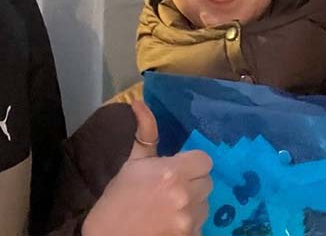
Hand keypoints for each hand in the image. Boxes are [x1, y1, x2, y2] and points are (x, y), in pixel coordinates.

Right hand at [81, 100, 212, 235]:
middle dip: (193, 182)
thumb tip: (139, 102)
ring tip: (169, 207)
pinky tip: (169, 223)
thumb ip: (145, 133)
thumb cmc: (117, 199)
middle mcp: (185, 195)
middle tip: (171, 187)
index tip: (179, 168)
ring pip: (205, 204)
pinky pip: (200, 225)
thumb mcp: (132, 163)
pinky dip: (188, 224)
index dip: (192, 163)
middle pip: (207, 182)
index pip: (204, 160)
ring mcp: (189, 220)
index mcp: (172, 172)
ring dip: (193, 204)